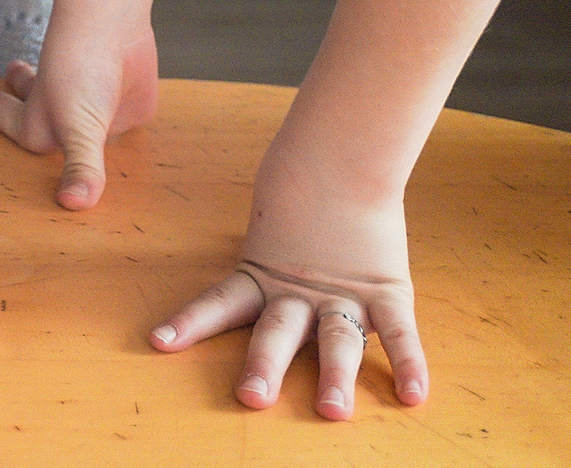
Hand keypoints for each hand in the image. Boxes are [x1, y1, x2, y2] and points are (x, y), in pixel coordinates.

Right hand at [0, 24, 156, 209]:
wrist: (114, 26)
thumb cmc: (80, 70)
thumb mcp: (77, 128)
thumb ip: (80, 167)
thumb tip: (74, 205)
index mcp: (39, 125)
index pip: (1, 116)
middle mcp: (62, 115)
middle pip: (29, 103)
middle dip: (12, 91)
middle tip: (6, 70)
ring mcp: (94, 107)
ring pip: (71, 108)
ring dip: (59, 94)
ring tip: (40, 75)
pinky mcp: (129, 101)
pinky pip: (118, 113)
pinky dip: (115, 111)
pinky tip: (119, 112)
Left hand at [149, 153, 425, 419]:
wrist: (344, 161)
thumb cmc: (301, 198)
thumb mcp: (267, 235)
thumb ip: (257, 264)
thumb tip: (228, 281)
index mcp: (262, 278)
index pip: (219, 303)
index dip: (189, 323)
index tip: (158, 344)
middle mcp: (299, 294)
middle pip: (277, 333)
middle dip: (264, 366)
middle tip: (251, 398)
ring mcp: (345, 296)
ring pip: (338, 340)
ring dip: (335, 377)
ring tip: (332, 410)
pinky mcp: (388, 293)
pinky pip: (400, 333)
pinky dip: (409, 364)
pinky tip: (412, 395)